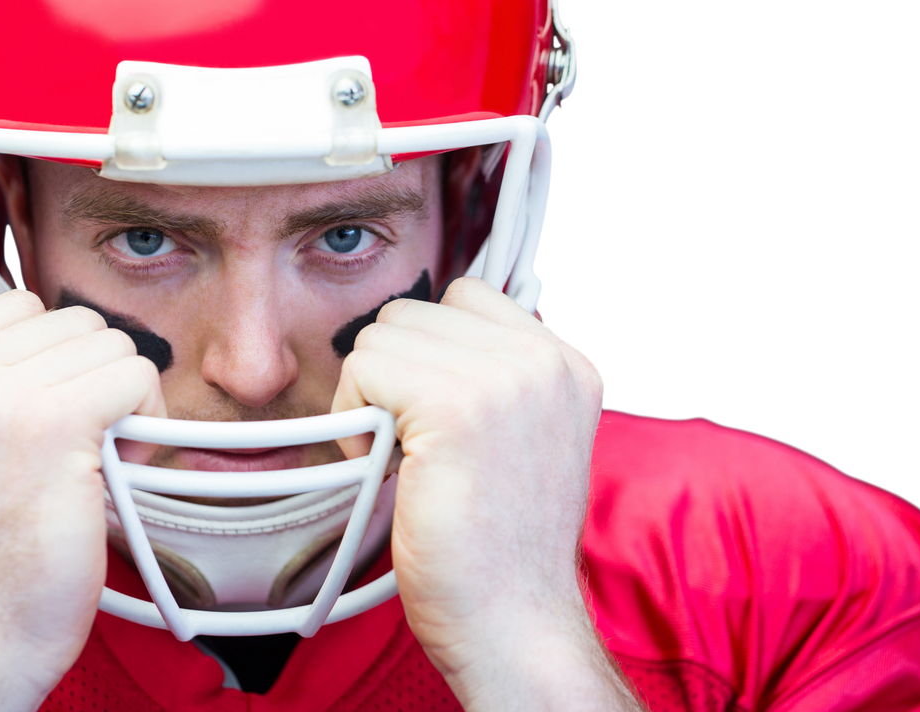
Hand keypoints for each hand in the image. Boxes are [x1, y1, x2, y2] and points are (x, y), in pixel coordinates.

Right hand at [0, 290, 164, 710]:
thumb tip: (44, 340)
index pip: (23, 306)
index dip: (62, 356)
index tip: (63, 409)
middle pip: (77, 323)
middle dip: (98, 377)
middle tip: (92, 442)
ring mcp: (0, 395)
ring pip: (114, 345)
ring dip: (127, 399)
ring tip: (104, 457)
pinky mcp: (55, 423)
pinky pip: (136, 375)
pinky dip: (149, 416)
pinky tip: (124, 463)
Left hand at [333, 278, 635, 710]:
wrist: (513, 623)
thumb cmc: (499, 546)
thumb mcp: (521, 438)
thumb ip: (492, 376)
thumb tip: (417, 334)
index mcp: (566, 363)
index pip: (466, 295)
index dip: (428, 353)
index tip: (433, 419)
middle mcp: (545, 359)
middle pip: (415, 311)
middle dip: (394, 373)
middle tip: (412, 445)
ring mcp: (505, 378)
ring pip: (382, 334)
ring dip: (370, 395)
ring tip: (402, 458)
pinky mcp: (457, 405)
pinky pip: (365, 368)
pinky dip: (353, 418)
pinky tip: (386, 468)